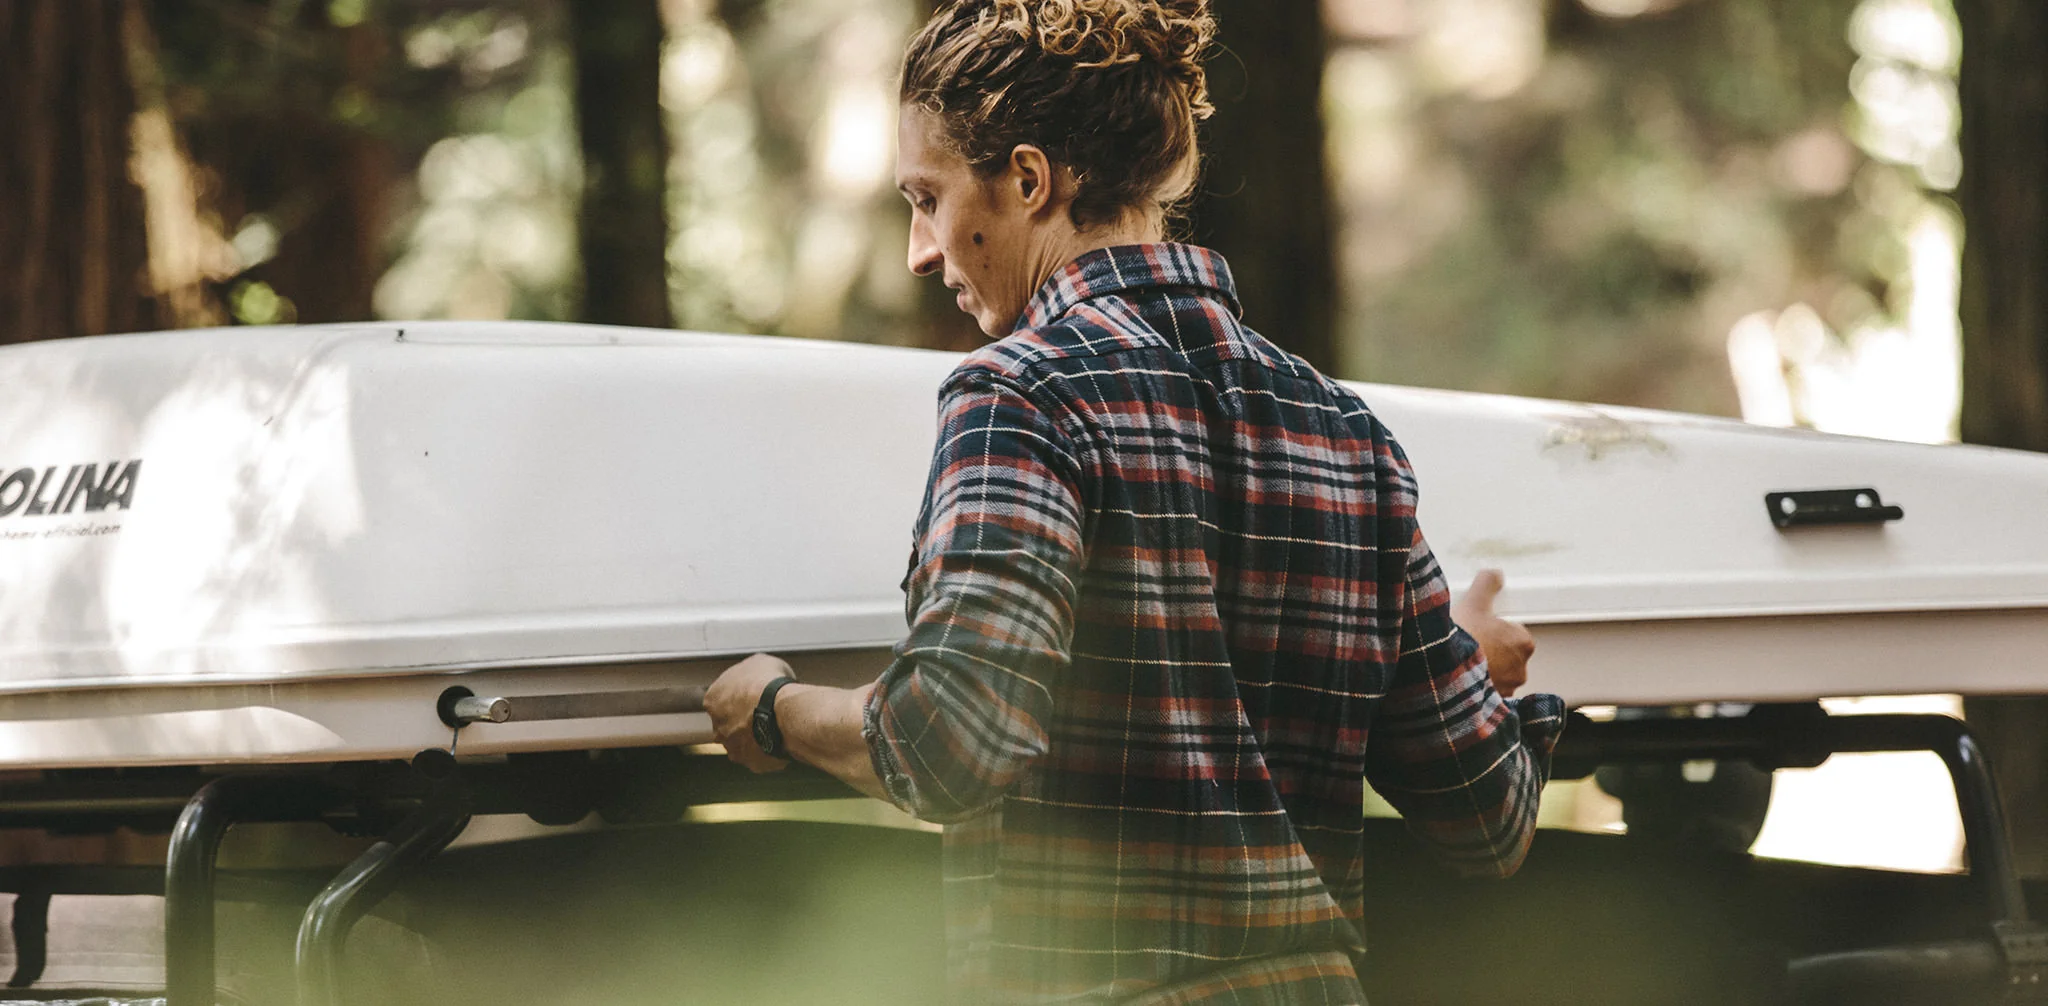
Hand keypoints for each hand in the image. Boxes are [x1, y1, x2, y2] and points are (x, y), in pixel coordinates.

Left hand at [704, 653, 794, 772]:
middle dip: (744, 720)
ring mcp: (733, 747)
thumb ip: (751, 671)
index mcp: (713, 699)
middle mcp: (718, 726)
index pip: (722, 699)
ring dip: (756, 737)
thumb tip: (759, 674)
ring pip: (743, 743)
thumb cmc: (768, 684)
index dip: (741, 696)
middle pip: (729, 724)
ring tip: (777, 728)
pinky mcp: (751, 763)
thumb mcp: (760, 662)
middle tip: (766, 712)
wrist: (781, 711)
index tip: (755, 694)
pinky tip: (782, 740)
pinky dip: (770, 751)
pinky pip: (761, 757)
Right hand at [1451, 569, 1534, 697]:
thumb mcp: (1474, 600)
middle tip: (1469, 643)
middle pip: (1506, 654)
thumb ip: (1487, 583)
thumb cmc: (1463, 638)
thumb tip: (1494, 574)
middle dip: (1491, 650)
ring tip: (1461, 662)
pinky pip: (1486, 692)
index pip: (1513, 632)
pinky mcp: (1491, 704)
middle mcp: (1521, 668)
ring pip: (1497, 674)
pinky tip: (1460, 679)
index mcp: (1523, 642)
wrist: (1443, 672)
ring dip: (1484, 670)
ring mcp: (1507, 688)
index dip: (1494, 628)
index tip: (1478, 628)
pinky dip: (1476, 688)